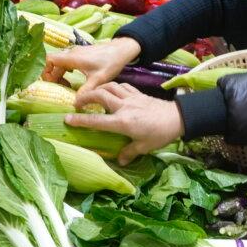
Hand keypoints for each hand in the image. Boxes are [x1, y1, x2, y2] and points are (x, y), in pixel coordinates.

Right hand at [42, 37, 140, 94]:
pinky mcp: (81, 54)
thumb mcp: (98, 79)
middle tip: (59, 90)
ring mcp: (76, 52)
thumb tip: (74, 103)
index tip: (51, 83)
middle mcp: (71, 53)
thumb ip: (85, 91)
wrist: (121, 50)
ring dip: (59, 74)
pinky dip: (65, 71)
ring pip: (60, 63)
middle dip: (53, 77)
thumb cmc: (110, 62)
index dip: (45, 71)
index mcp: (72, 58)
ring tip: (66, 87)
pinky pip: (66, 62)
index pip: (48, 60)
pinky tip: (73, 79)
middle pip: (53, 64)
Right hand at [65, 82, 183, 163]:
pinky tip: (112, 91)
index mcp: (123, 122)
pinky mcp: (139, 94)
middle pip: (100, 95)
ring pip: (110, 86)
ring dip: (98, 88)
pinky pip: (122, 86)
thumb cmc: (161, 134)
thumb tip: (119, 160)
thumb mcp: (144, 147)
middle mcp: (124, 107)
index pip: (97, 120)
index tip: (67, 119)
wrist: (178, 118)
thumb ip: (130, 152)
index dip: (80, 120)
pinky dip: (114, 86)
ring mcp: (131, 98)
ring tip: (92, 94)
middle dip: (85, 97)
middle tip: (77, 103)